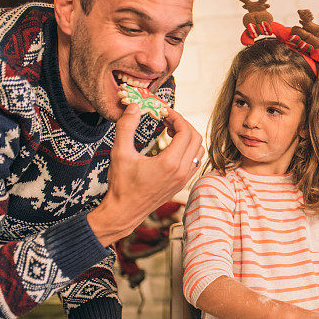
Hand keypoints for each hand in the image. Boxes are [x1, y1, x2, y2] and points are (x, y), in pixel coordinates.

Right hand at [88, 105, 203, 245]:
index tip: (163, 111)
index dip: (176, 117)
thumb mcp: (119, 153)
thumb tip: (134, 107)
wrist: (124, 212)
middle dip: (183, 124)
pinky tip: (172, 146)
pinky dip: (189, 149)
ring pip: (199, 150)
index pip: (185, 131)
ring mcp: (184, 179)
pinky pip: (195, 161)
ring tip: (170, 130)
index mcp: (170, 163)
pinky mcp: (183, 183)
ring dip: (188, 136)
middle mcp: (182, 171)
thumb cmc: (121, 185)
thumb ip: (126, 127)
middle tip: (166, 118)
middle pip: (196, 138)